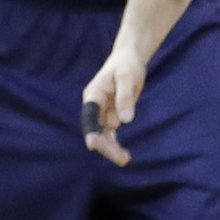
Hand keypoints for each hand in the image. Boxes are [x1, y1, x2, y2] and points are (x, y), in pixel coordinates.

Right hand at [82, 46, 146, 167]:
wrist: (128, 60)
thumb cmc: (126, 66)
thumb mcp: (127, 77)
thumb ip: (125, 98)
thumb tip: (125, 120)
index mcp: (93, 95)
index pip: (90, 115)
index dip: (91, 129)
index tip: (92, 144)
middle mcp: (94, 106)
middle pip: (95, 129)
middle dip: (105, 144)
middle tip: (121, 158)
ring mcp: (102, 112)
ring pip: (103, 134)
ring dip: (111, 147)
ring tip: (125, 159)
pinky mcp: (111, 115)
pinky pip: (111, 132)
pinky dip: (115, 143)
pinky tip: (124, 156)